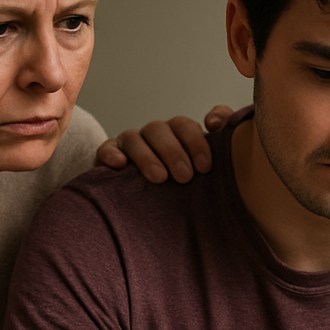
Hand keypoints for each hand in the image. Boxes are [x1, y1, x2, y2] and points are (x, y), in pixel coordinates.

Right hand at [94, 106, 232, 182]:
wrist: (154, 206)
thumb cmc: (187, 182)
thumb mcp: (208, 167)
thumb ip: (223, 141)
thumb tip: (215, 123)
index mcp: (179, 134)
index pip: (186, 126)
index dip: (196, 141)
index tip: (206, 167)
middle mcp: (155, 135)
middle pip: (160, 129)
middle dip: (174, 152)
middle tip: (186, 178)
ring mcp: (131, 144)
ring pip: (135, 138)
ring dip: (147, 156)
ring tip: (159, 178)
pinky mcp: (110, 156)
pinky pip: (106, 149)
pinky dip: (111, 154)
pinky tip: (120, 166)